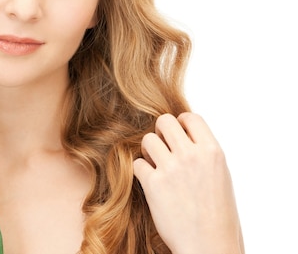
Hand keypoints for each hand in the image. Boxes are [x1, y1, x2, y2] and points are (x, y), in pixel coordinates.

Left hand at [133, 113, 243, 253]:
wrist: (209, 244)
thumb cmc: (217, 214)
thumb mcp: (221, 175)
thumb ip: (203, 153)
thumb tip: (184, 134)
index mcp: (213, 152)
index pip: (190, 117)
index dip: (181, 123)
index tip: (178, 136)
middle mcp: (192, 156)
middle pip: (164, 121)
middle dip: (161, 132)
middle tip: (164, 148)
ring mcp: (171, 169)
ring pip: (147, 139)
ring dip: (149, 151)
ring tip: (156, 165)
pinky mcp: (153, 184)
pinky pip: (137, 163)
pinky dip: (141, 171)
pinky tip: (151, 181)